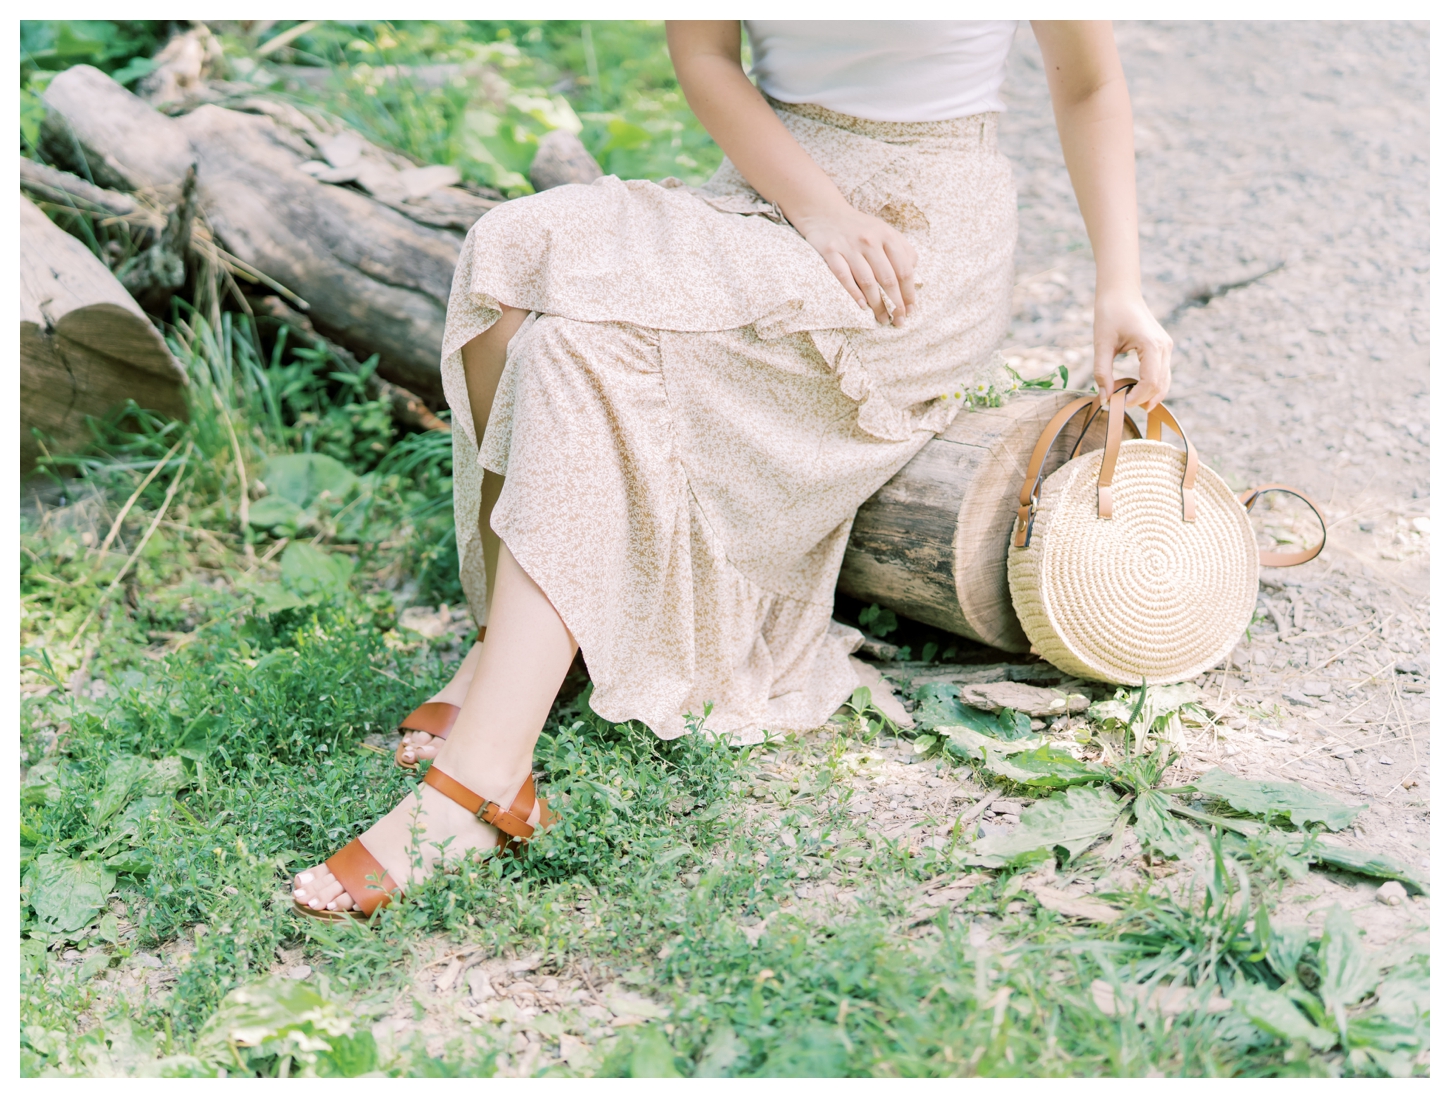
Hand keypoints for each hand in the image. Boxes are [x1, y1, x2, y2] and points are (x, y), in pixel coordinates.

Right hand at [793, 204, 917, 327]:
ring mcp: (850, 246)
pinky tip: (862, 307)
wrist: (825, 212)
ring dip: (877, 305)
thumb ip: (902, 249)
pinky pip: (844, 276)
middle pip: (888, 279)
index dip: (909, 293)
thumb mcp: (885, 231)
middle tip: (899, 320)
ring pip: (867, 281)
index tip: (911, 309)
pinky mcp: (831, 251)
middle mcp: (870, 240)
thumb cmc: (860, 228)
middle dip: (896, 304)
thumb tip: (913, 274)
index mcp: (887, 236)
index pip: (904, 270)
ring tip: (883, 319)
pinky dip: (854, 293)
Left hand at [1093, 288, 1172, 410]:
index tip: (1117, 404)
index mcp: (1152, 345)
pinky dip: (1152, 386)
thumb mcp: (1101, 344)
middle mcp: (1164, 347)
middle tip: (1120, 407)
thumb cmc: (1109, 314)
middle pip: (1160, 385)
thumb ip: (1102, 372)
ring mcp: (1166, 347)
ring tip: (1129, 404)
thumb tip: (1104, 398)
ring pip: (1165, 381)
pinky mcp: (1163, 347)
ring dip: (1149, 396)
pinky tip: (1136, 393)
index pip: (1150, 382)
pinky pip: (1162, 373)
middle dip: (1142, 399)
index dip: (1136, 398)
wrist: (1121, 293)